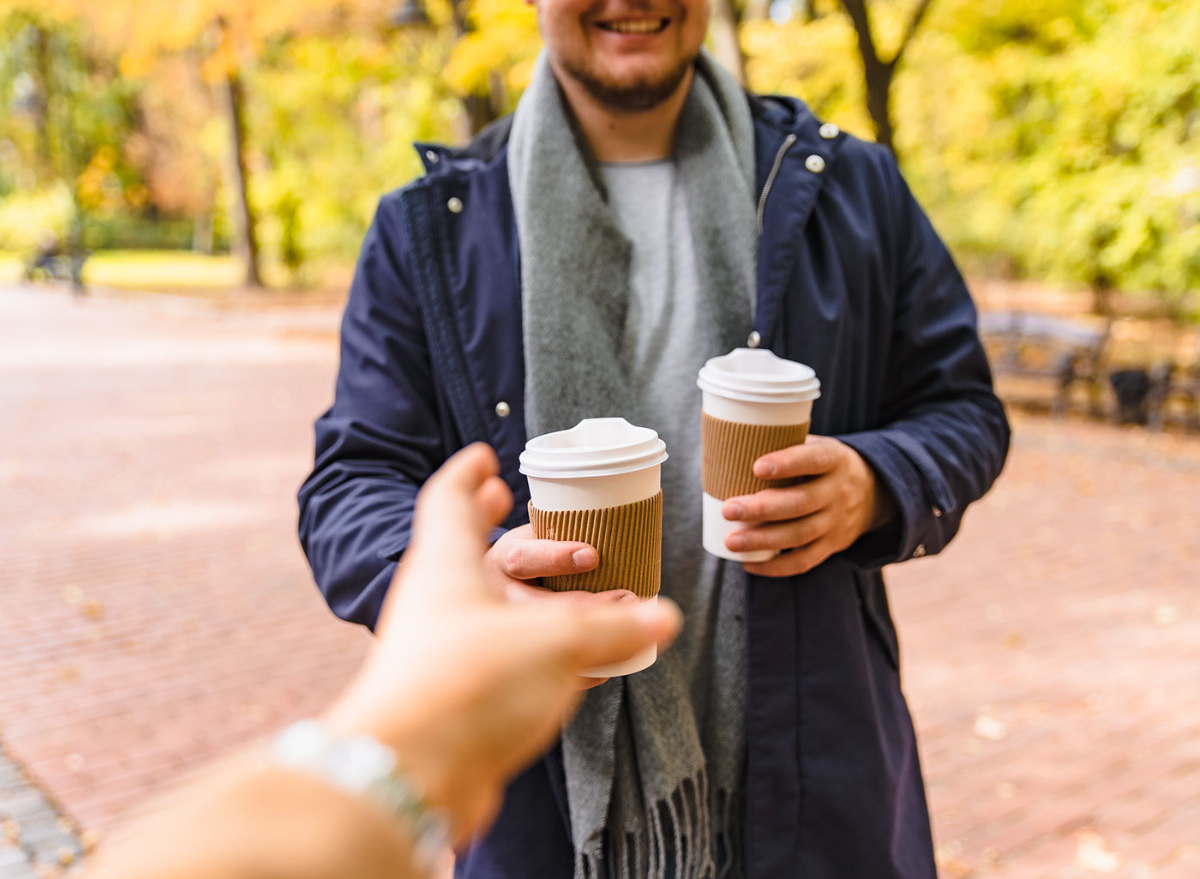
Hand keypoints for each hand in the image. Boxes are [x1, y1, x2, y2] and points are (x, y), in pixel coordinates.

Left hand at [323, 444, 681, 845]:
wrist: (406, 781)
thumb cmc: (469, 684)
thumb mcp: (555, 643)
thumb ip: (613, 629)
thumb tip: (662, 617)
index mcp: (447, 565)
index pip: (449, 501)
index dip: (468, 476)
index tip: (485, 457)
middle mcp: (437, 602)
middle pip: (465, 552)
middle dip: (496, 531)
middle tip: (515, 509)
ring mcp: (441, 653)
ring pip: (489, 610)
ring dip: (532, 597)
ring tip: (577, 594)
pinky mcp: (455, 700)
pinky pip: (500, 660)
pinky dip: (537, 651)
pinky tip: (574, 668)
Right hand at [486, 523, 637, 689]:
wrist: (497, 591)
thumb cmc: (534, 556)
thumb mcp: (539, 534)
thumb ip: (567, 531)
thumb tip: (621, 521)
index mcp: (502, 559)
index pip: (524, 558)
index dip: (557, 557)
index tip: (592, 555)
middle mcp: (496, 598)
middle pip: (536, 608)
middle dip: (587, 606)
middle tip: (629, 598)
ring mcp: (501, 634)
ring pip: (540, 644)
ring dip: (591, 642)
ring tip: (633, 638)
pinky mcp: (514, 661)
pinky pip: (549, 675)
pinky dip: (583, 672)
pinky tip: (612, 665)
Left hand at [722, 435, 894, 577]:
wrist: (873, 493)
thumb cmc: (825, 465)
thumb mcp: (817, 445)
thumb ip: (786, 445)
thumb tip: (734, 446)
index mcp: (834, 460)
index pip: (814, 460)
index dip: (787, 464)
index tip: (756, 467)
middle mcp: (838, 491)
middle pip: (800, 503)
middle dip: (762, 509)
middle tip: (728, 510)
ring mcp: (837, 522)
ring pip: (799, 535)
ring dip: (763, 540)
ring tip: (732, 541)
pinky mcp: (832, 545)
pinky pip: (804, 561)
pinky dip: (776, 566)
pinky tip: (749, 564)